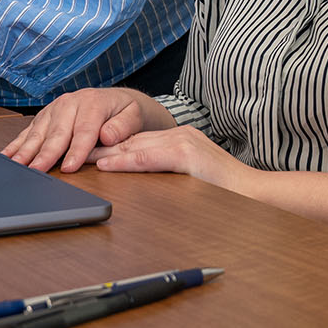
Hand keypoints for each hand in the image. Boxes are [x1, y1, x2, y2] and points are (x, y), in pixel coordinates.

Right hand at [3, 87, 174, 171]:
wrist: (116, 99)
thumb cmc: (125, 111)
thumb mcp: (134, 115)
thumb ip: (123, 126)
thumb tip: (107, 135)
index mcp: (93, 103)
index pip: (84, 130)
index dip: (76, 150)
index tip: (69, 167)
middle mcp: (70, 104)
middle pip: (57, 132)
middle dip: (45, 153)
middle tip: (36, 170)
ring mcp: (54, 109)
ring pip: (39, 132)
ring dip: (26, 150)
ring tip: (15, 165)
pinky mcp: (45, 117)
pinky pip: (29, 131)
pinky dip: (16, 144)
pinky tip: (6, 156)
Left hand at [83, 124, 254, 191]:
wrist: (257, 193)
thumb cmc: (227, 192)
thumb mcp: (193, 177)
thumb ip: (167, 171)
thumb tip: (137, 176)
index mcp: (181, 138)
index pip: (137, 140)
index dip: (108, 145)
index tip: (84, 150)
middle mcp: (180, 134)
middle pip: (130, 139)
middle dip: (99, 145)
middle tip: (70, 150)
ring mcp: (184, 142)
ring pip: (135, 145)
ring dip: (104, 152)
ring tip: (78, 156)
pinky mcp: (188, 155)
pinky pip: (150, 157)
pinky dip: (126, 160)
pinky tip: (107, 164)